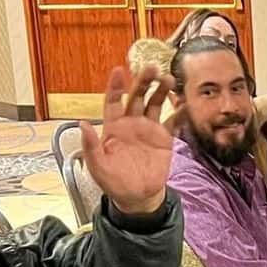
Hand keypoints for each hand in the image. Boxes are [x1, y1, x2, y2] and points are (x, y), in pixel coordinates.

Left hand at [80, 65, 178, 215]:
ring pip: (155, 104)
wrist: (136, 197)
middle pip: (137, 96)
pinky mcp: (164, 139)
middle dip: (143, 81)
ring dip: (161, 91)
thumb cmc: (113, 182)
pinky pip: (172, 123)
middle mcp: (131, 123)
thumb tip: (83, 124)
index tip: (119, 71)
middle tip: (151, 68)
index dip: (115, 86)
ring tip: (169, 79)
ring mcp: (148, 130)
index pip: (113, 100)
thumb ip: (89, 145)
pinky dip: (179, 114)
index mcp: (113, 126)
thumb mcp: (97, 166)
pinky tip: (184, 105)